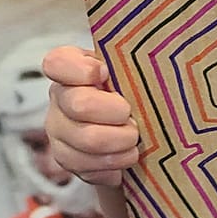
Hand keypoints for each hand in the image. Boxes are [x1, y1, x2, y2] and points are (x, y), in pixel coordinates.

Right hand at [42, 45, 139, 186]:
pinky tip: (124, 158)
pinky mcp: (66, 159)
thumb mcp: (136, 71)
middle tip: (133, 118)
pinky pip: (89, 168)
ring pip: (88, 141)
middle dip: (117, 114)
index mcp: (72, 69)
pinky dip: (115, 166)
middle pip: (80, 105)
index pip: (57, 63)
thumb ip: (133, 63)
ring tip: (135, 142)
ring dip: (121, 144)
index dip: (82, 70)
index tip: (106, 73)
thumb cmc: (137, 94)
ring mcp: (59, 130)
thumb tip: (159, 49)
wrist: (137, 131)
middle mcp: (59, 98)